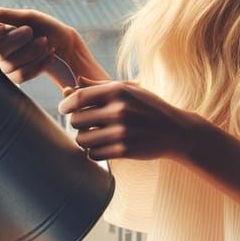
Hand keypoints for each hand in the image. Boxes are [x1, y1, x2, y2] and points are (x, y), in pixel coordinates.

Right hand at [0, 8, 105, 88]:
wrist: (64, 43)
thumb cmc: (43, 26)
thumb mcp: (25, 16)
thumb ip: (0, 16)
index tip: (3, 28)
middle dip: (18, 40)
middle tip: (31, 31)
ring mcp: (6, 67)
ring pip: (12, 65)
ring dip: (32, 51)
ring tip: (44, 42)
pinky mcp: (18, 78)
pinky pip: (23, 75)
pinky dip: (39, 63)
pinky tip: (48, 54)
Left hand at [58, 78, 200, 161]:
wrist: (176, 131)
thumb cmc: (148, 107)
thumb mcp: (128, 89)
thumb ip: (98, 87)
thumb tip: (69, 87)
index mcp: (117, 91)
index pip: (78, 98)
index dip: (65, 104)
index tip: (64, 109)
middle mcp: (118, 110)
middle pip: (76, 120)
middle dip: (77, 124)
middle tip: (87, 124)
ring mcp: (121, 131)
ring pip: (82, 139)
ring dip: (85, 139)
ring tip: (95, 136)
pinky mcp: (124, 150)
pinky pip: (93, 154)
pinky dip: (94, 152)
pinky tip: (103, 146)